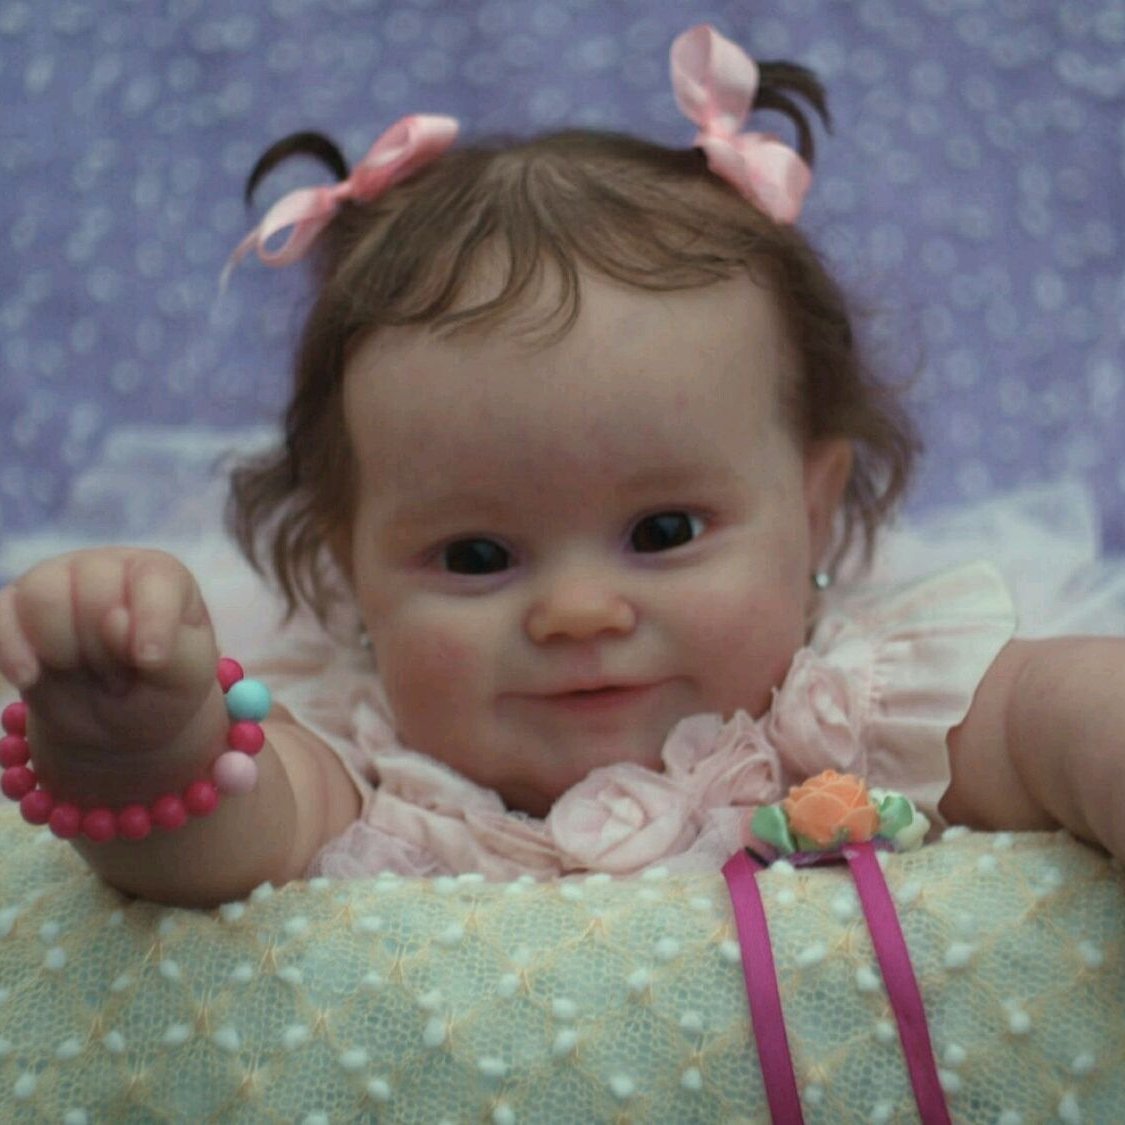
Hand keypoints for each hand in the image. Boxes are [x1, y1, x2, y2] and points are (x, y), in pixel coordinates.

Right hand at [0, 548, 219, 762]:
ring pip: (42, 595)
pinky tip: (30, 677)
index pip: (153, 578)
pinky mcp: (12, 611)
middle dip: (105, 649)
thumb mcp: (187, 677)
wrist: (117, 721)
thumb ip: (171, 650)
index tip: (149, 661)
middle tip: (119, 678)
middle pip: (93, 589)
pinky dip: (11, 650)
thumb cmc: (162, 688)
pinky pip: (0, 617)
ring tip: (83, 672)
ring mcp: (54, 583)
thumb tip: (114, 620)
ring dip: (62, 650)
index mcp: (158, 575)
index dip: (150, 621)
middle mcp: (105, 567)